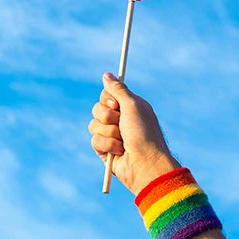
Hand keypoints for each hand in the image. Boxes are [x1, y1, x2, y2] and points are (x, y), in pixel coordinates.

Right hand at [90, 72, 180, 192]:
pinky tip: (119, 151)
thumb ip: (118, 89)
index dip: (107, 98)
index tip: (115, 104)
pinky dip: (107, 145)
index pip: (107, 94)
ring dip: (109, 132)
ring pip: (94, 125)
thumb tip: (106, 74)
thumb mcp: (133, 106)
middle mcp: (120, 119)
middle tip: (120, 123)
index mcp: (129, 107)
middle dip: (107, 116)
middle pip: (97, 109)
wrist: (145, 164)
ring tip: (122, 141)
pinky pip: (95, 140)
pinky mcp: (105, 150)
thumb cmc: (144, 134)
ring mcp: (112, 135)